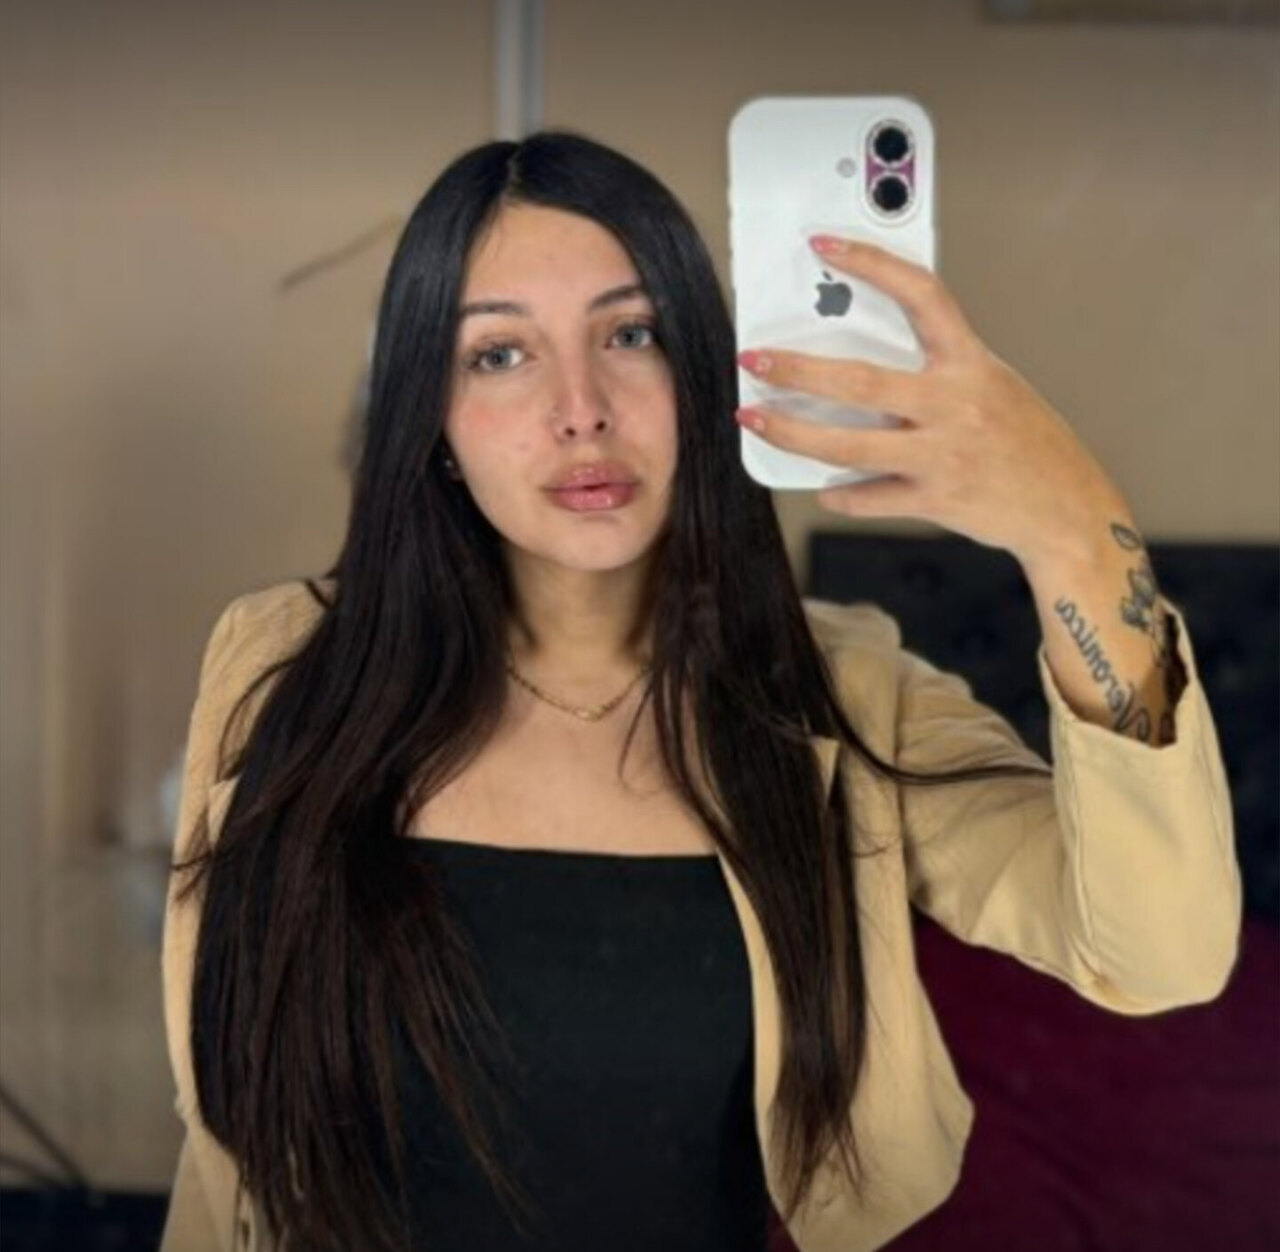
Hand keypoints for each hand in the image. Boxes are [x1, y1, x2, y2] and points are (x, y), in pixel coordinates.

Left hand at [735, 235, 1131, 571]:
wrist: (1067, 507)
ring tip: (756, 420)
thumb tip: (863, 364)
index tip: (824, 245)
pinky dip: (841, 493)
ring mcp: (944, 454)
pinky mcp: (935, 499)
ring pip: (848, 445)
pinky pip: (870, 495)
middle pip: (859, 380)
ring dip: (792, 432)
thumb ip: (937, 370)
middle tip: (755, 358)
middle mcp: (956, 404)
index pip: (920, 294)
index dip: (871, 263)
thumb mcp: (991, 385)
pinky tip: (825, 488)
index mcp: (971, 362)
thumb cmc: (1024, 440)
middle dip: (797, 368)